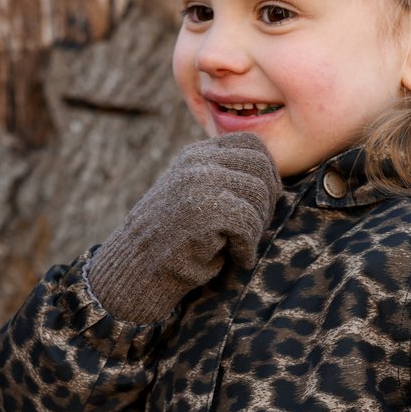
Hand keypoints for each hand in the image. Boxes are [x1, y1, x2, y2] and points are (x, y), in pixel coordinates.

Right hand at [86, 132, 280, 321]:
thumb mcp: (196, 194)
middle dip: (266, 201)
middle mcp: (197, 162)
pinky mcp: (203, 210)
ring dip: (258, 226)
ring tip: (241, 245)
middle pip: (260, 166)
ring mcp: (198, 183)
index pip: (251, 144)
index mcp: (196, 154)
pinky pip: (248, 223)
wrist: (136, 267)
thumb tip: (274, 179)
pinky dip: (248, 248)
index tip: (264, 202)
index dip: (268, 172)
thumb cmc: (174, 239)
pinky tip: (237, 258)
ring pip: (258, 194)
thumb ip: (225, 178)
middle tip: (253, 229)